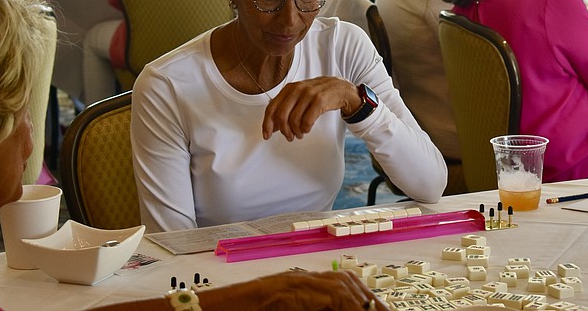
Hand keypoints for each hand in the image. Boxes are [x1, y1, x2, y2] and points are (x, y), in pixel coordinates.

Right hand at [93, 270, 390, 310]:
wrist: (207, 310)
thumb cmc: (242, 309)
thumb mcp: (281, 307)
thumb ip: (304, 306)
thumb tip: (338, 307)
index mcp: (298, 283)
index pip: (343, 283)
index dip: (366, 297)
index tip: (380, 308)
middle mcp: (296, 280)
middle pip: (345, 283)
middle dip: (368, 299)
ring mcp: (289, 286)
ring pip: (335, 289)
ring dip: (355, 301)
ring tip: (370, 310)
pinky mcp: (281, 295)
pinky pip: (315, 299)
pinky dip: (333, 304)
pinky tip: (346, 310)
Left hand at [262, 76, 360, 140]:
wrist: (341, 89)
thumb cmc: (319, 94)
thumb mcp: (300, 97)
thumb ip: (286, 108)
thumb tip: (272, 126)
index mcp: (289, 88)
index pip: (271, 107)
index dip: (267, 123)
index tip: (267, 135)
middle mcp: (297, 89)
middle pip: (281, 115)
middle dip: (284, 130)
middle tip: (289, 136)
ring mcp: (309, 94)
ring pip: (294, 120)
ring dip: (296, 131)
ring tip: (300, 134)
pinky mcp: (320, 100)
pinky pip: (307, 121)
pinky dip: (305, 128)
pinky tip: (307, 129)